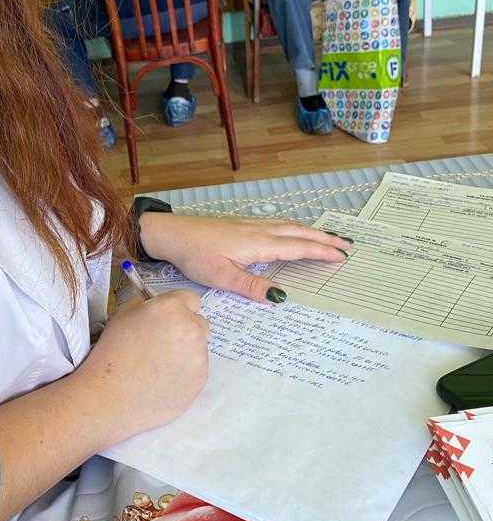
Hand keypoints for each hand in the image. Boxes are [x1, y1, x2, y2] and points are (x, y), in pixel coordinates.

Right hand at [78, 290, 208, 442]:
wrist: (110, 397)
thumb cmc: (110, 353)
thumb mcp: (121, 316)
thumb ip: (144, 305)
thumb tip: (156, 306)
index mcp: (171, 308)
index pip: (190, 298)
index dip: (177, 308)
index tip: (166, 319)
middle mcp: (191, 328)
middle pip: (198, 322)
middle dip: (184, 328)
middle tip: (161, 343)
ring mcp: (199, 355)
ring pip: (198, 346)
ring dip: (185, 350)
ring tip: (159, 366)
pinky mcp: (201, 379)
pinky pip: (197, 368)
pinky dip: (185, 371)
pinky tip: (163, 380)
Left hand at [138, 213, 350, 302]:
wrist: (172, 233)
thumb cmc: (194, 255)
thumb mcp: (221, 276)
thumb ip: (251, 286)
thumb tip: (281, 296)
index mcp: (258, 244)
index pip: (297, 247)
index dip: (320, 252)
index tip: (342, 256)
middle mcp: (259, 231)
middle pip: (299, 233)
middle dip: (324, 239)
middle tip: (348, 245)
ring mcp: (251, 225)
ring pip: (289, 226)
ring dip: (312, 232)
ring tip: (330, 238)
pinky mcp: (242, 225)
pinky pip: (278, 225)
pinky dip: (295, 228)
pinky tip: (294, 231)